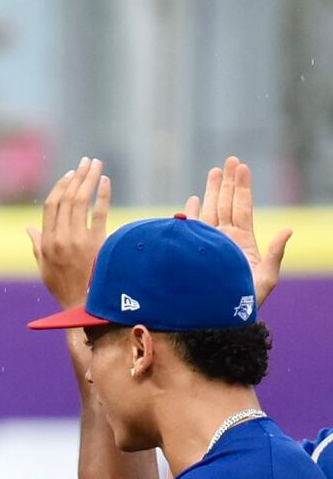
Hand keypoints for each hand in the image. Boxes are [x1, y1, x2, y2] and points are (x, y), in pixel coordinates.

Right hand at [28, 157, 109, 310]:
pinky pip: (100, 213)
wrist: (81, 303)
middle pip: (67, 199)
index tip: (70, 174)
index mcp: (46, 242)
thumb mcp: (43, 266)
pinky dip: (103, 195)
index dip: (60, 186)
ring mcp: (78, 239)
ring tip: (96, 164)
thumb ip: (37, 244)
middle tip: (86, 161)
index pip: (51, 206)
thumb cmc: (62, 285)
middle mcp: (60, 238)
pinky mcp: (96, 243)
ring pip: (82, 201)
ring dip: (89, 179)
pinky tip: (105, 181)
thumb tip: (28, 229)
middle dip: (77, 176)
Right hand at [188, 154, 290, 307]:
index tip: (242, 167)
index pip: (242, 207)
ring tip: (214, 171)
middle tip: (230, 160)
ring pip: (209, 211)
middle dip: (228, 182)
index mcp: (242, 241)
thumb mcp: (266, 278)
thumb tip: (288, 229)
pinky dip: (190, 214)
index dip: (242, 187)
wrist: (214, 317)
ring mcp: (207, 245)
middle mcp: (224, 239)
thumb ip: (276, 253)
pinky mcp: (191, 252)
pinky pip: (190, 229)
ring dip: (211, 191)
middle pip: (227, 204)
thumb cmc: (242, 303)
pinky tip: (191, 201)